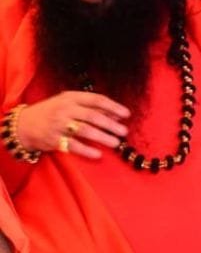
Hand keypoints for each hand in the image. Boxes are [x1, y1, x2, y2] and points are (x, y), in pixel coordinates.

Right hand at [15, 91, 130, 158]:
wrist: (22, 125)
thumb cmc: (51, 112)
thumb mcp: (68, 103)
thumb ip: (90, 107)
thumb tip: (116, 114)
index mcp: (70, 97)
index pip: (96, 100)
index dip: (113, 107)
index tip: (127, 114)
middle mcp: (65, 109)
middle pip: (93, 116)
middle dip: (111, 124)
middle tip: (124, 131)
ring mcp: (58, 124)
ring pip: (85, 131)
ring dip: (103, 137)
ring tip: (116, 143)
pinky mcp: (53, 139)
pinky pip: (73, 146)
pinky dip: (87, 150)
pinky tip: (98, 154)